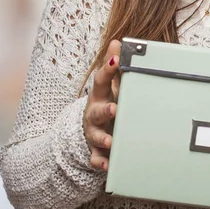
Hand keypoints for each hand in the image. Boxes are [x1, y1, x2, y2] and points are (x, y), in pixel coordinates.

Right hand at [83, 40, 121, 170]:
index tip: (117, 61)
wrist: (92, 129)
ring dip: (103, 139)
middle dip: (106, 109)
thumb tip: (117, 41)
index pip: (102, 80)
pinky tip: (107, 166)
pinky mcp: (95, 150)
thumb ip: (114, 65)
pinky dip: (100, 163)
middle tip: (115, 108)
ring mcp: (94, 132)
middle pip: (98, 110)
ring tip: (111, 142)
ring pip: (96, 136)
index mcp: (100, 94)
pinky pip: (96, 158)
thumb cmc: (108, 101)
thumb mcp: (110, 83)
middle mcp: (95, 113)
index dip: (109, 69)